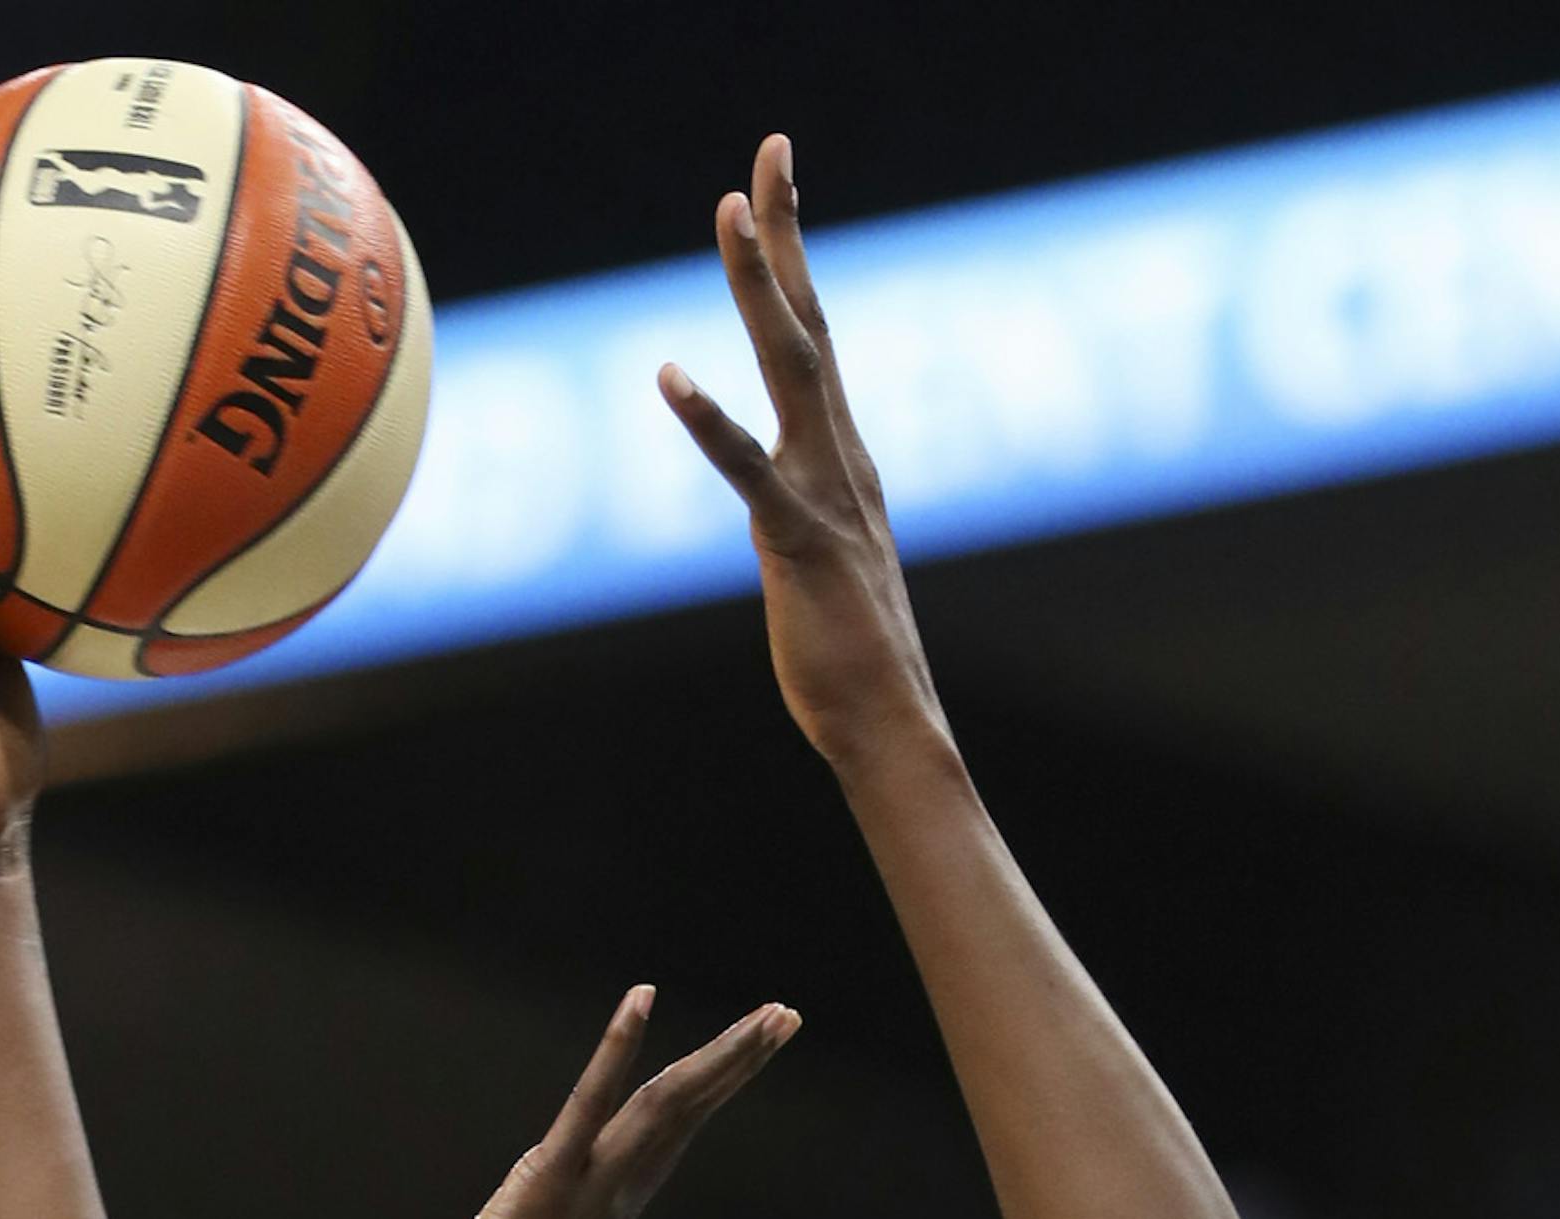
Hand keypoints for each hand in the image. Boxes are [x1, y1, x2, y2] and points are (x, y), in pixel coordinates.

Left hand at [407, 987, 797, 1218]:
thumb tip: (555, 1202)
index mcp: (614, 1209)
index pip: (676, 1133)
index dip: (715, 1085)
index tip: (756, 1045)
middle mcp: (615, 1196)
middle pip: (689, 1113)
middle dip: (740, 1061)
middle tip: (787, 1014)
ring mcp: (588, 1188)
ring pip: (665, 1107)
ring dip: (718, 1053)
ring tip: (768, 1015)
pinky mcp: (544, 1182)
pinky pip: (589, 1105)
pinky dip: (616, 1047)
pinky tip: (641, 999)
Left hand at [661, 137, 945, 775]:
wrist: (889, 725)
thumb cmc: (853, 661)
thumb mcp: (824, 567)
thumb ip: (805, 519)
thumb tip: (786, 507)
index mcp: (845, 460)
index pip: (817, 338)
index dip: (796, 258)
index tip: (775, 182)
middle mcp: (841, 459)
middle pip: (811, 323)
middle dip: (787, 234)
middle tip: (769, 151)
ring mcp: (825, 495)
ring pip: (793, 368)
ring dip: (762, 287)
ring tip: (731, 212)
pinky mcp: (798, 542)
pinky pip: (748, 470)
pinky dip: (708, 419)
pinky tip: (669, 373)